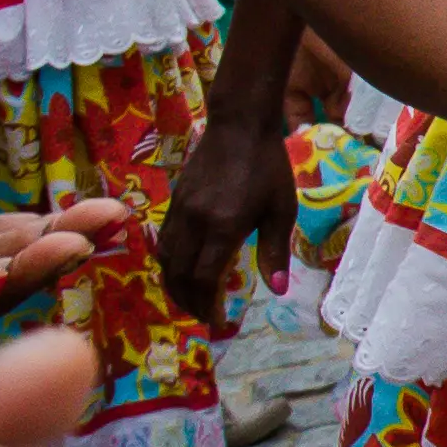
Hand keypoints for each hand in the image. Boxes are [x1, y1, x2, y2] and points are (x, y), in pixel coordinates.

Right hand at [160, 80, 294, 319]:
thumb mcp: (281, 210)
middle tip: (202, 317)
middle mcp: (194, 221)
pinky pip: (165, 241)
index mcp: (223, 226)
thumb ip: (274, 251)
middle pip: (179, 274)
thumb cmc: (268, 167)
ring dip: (175, 285)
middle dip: (188, 301)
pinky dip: (170, 263)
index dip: (208, 304)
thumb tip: (277, 291)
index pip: (205, 277)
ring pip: (166, 259)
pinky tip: (183, 270)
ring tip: (190, 300)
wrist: (239, 125)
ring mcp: (179, 210)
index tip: (217, 321)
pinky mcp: (174, 201)